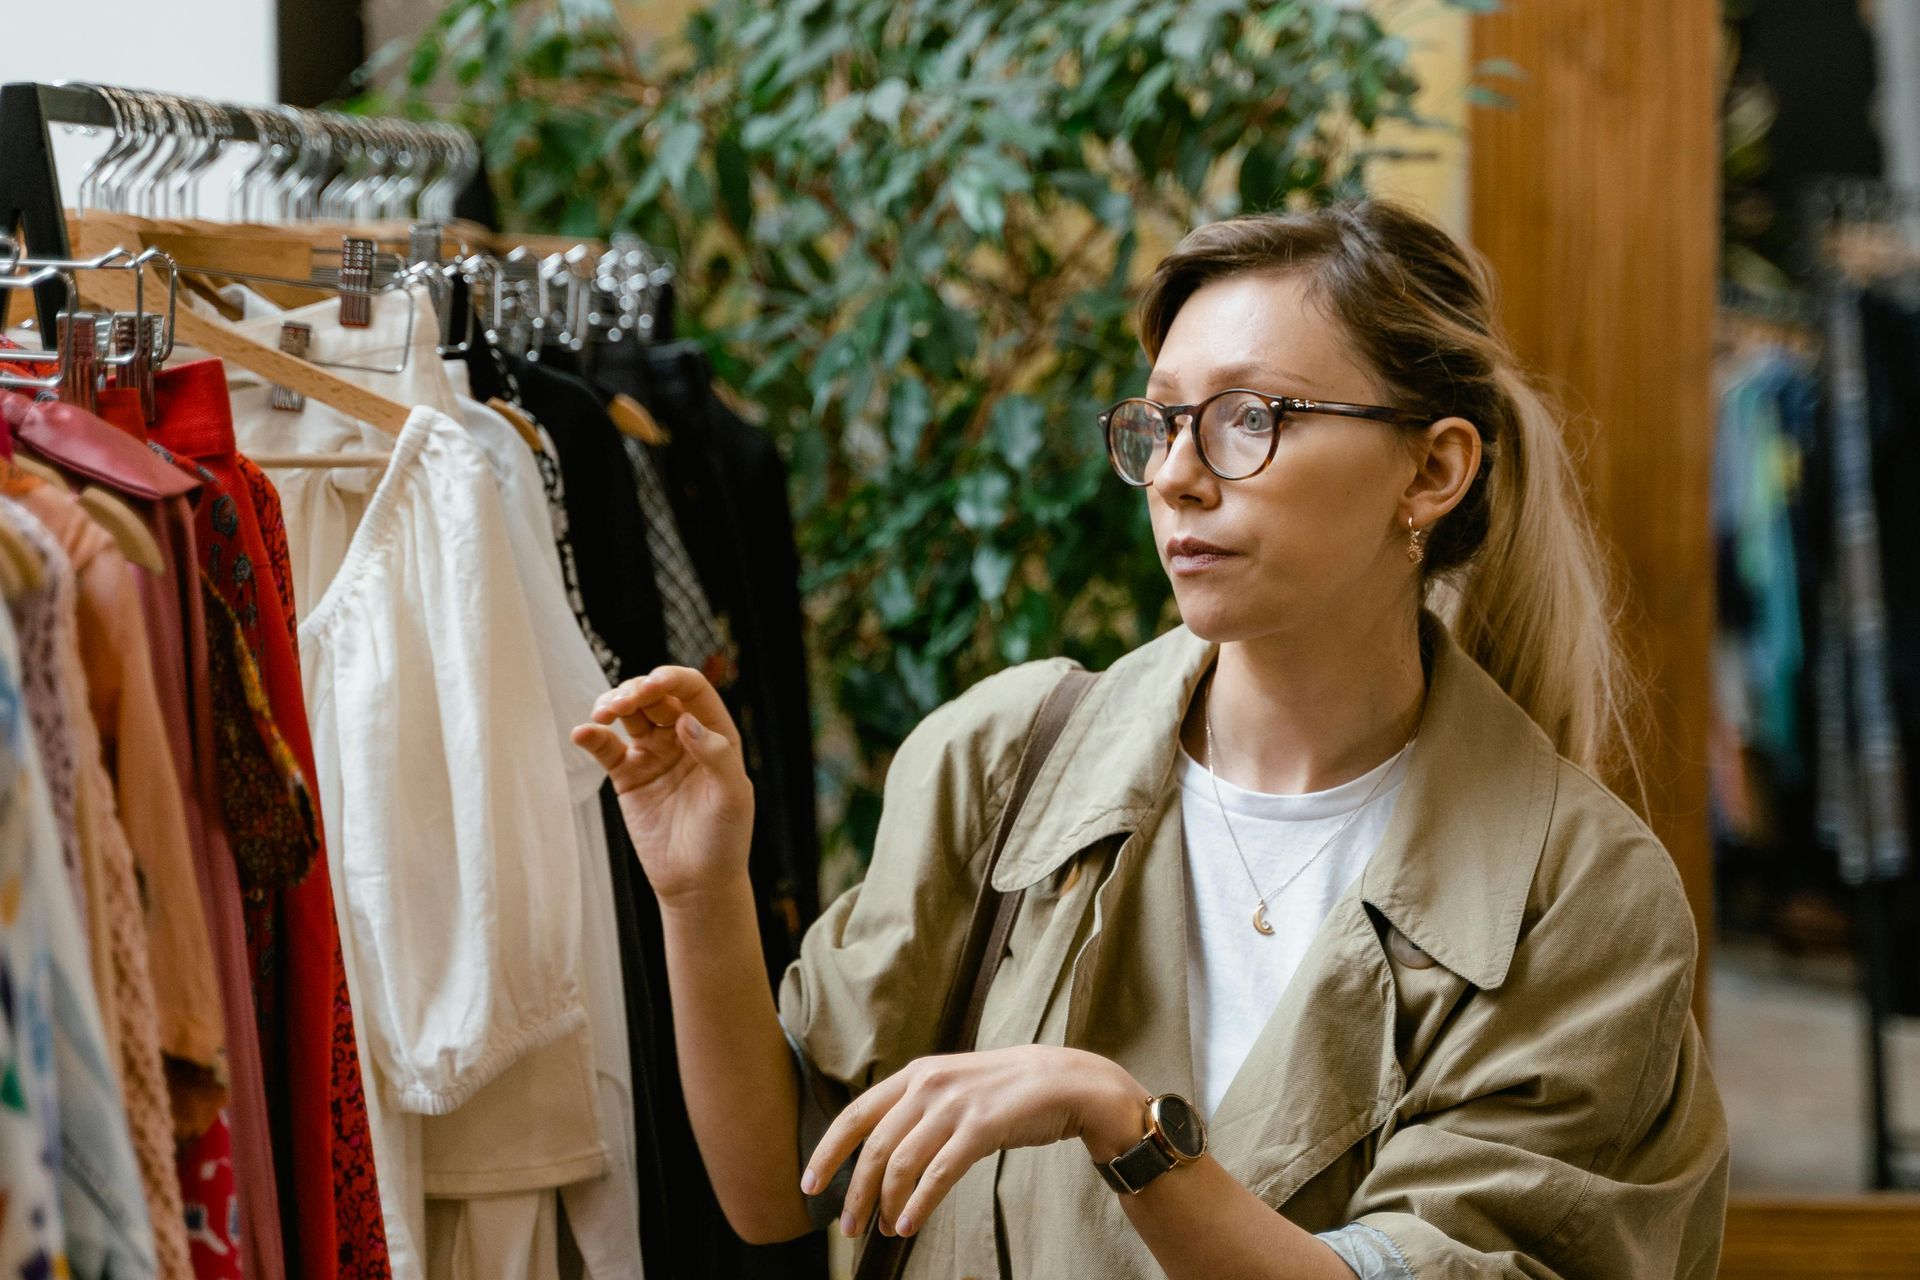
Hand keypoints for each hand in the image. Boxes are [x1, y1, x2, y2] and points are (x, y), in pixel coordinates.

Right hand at [571, 666, 753, 903]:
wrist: (696, 883)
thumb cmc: (724, 839)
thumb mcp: (732, 797)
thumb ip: (716, 756)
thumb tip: (687, 721)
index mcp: (715, 733)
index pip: (692, 690)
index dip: (672, 679)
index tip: (652, 684)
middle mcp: (684, 736)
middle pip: (655, 695)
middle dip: (636, 690)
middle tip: (622, 703)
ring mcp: (653, 753)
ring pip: (629, 713)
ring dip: (613, 702)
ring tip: (603, 713)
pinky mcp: (628, 774)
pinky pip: (606, 747)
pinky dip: (592, 736)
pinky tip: (583, 733)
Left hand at [802, 1046, 1144, 1239]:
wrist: (1066, 1081)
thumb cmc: (1007, 1091)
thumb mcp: (954, 1086)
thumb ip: (918, 1108)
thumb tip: (881, 1150)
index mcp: (917, 1074)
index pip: (856, 1114)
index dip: (828, 1152)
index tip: (809, 1185)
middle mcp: (929, 1085)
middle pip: (874, 1146)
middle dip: (854, 1191)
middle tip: (847, 1226)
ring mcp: (955, 1105)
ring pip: (902, 1163)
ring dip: (884, 1203)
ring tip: (882, 1229)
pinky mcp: (981, 1127)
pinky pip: (938, 1173)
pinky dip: (919, 1203)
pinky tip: (908, 1224)